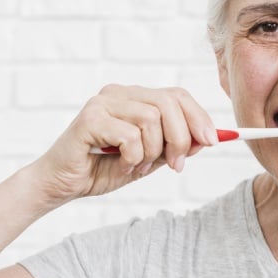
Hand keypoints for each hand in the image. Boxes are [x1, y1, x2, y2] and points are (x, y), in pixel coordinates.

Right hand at [25, 84, 217, 206]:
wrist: (64, 185)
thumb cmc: (104, 169)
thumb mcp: (150, 158)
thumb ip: (174, 146)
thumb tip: (206, 138)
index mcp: (135, 97)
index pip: (177, 95)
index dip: (199, 117)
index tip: (212, 141)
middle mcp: (119, 93)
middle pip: (169, 103)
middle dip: (181, 138)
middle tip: (176, 165)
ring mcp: (103, 102)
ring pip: (151, 119)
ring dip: (153, 152)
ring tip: (138, 167)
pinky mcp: (90, 118)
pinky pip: (130, 135)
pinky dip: (133, 157)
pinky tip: (122, 165)